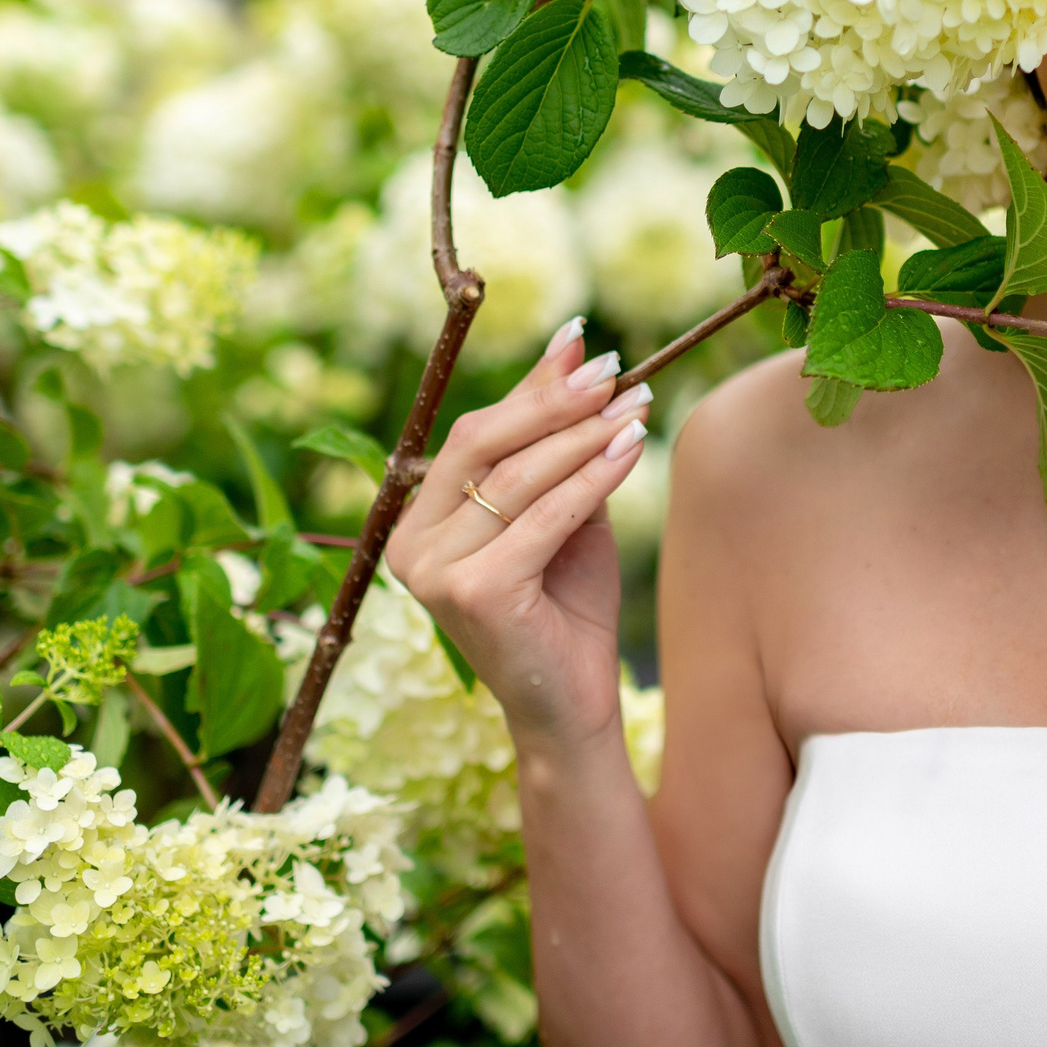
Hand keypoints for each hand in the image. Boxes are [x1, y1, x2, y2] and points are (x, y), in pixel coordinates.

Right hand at [385, 317, 651, 753]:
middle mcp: (411, 545)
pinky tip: (632, 450)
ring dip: (583, 435)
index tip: (587, 347)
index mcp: (419, 522)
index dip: (532, 389)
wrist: (573, 706)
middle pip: (483, 444)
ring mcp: (434, 572)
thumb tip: (572, 341)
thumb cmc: (567, 605)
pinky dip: (592, 478)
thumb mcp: (562, 505)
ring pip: (517, 478)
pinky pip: (542, 518)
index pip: (474, 433)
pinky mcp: (474, 594)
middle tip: (614, 370)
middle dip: (555, 402)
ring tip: (636, 407)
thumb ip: (556, 435)